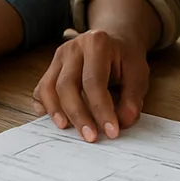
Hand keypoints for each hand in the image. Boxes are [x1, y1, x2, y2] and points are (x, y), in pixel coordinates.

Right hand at [33, 28, 149, 142]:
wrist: (116, 43)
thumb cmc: (125, 60)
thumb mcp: (138, 74)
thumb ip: (133, 98)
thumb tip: (124, 120)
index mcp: (97, 43)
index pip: (94, 81)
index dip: (102, 110)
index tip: (111, 132)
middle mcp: (73, 47)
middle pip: (66, 85)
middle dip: (78, 115)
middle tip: (90, 137)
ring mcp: (58, 57)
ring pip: (49, 87)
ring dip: (57, 112)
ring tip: (68, 130)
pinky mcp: (51, 68)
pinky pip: (41, 90)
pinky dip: (45, 107)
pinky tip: (55, 121)